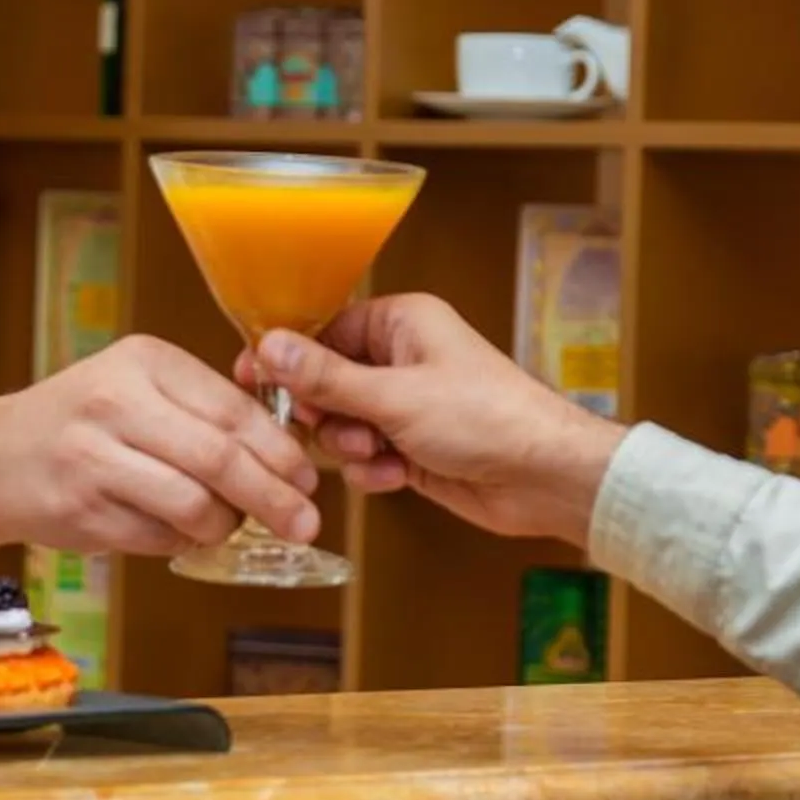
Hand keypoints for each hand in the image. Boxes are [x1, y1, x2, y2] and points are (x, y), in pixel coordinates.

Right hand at [0, 334, 320, 556]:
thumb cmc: (82, 422)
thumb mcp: (138, 386)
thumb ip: (204, 408)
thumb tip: (286, 454)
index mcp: (143, 362)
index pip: (234, 409)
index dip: (281, 451)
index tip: (308, 477)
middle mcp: (117, 404)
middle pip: (221, 459)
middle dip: (275, 497)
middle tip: (303, 522)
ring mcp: (95, 458)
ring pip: (195, 505)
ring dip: (226, 525)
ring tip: (228, 525)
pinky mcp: (83, 509)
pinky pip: (160, 535)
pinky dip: (184, 541)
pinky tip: (182, 532)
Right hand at [237, 294, 625, 546]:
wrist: (544, 477)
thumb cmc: (488, 419)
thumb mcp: (394, 396)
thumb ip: (326, 376)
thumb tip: (271, 346)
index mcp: (402, 323)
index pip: (325, 330)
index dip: (290, 359)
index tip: (255, 379)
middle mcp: (403, 358)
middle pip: (327, 381)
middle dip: (326, 412)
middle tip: (332, 426)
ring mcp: (408, 405)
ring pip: (343, 423)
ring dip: (352, 446)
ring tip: (380, 453)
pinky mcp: (414, 446)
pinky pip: (367, 456)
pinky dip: (375, 469)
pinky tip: (399, 476)